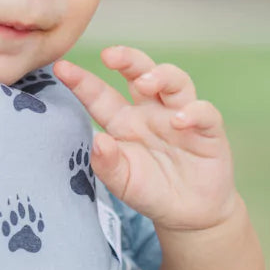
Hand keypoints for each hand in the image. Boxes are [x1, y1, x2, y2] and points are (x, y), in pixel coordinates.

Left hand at [53, 45, 238, 231]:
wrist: (189, 215)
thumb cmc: (151, 192)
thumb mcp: (122, 183)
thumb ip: (107, 165)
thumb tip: (98, 141)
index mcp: (124, 121)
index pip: (101, 95)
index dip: (82, 81)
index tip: (61, 68)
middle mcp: (151, 112)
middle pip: (141, 72)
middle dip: (127, 59)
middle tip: (110, 55)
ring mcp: (181, 117)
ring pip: (175, 81)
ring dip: (160, 76)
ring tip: (144, 84)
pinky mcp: (208, 130)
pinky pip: (204, 112)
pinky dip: (193, 112)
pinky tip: (179, 121)